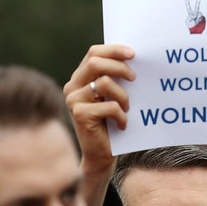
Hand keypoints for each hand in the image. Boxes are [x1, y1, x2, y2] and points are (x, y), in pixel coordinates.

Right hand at [63, 44, 134, 205]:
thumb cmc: (111, 124)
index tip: (133, 54)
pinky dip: (121, 115)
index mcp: (79, 79)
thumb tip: (132, 56)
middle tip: (135, 78)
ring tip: (127, 109)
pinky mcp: (79, 115)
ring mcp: (73, 100)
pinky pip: (109, 105)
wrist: (102, 156)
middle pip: (95, 62)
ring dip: (123, 96)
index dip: (114, 50)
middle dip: (120, 67)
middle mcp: (72, 87)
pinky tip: (122, 125)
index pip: (94, 53)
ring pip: (105, 83)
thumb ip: (114, 77)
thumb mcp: (113, 96)